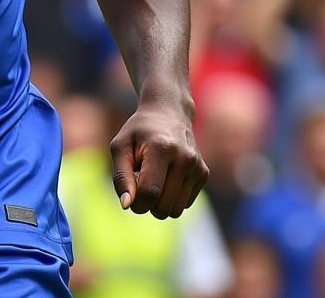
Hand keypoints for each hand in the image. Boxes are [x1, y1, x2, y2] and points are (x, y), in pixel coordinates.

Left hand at [110, 98, 208, 217]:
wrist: (167, 113)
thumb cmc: (138, 132)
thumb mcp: (120, 147)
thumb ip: (121, 176)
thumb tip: (126, 205)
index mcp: (161, 148)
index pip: (150, 192)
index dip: (136, 202)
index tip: (128, 197)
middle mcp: (184, 158)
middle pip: (164, 206)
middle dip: (147, 205)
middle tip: (139, 186)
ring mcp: (197, 166)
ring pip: (175, 210)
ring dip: (159, 204)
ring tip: (152, 181)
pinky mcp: (204, 173)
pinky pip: (184, 204)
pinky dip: (171, 198)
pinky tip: (165, 179)